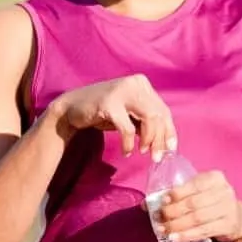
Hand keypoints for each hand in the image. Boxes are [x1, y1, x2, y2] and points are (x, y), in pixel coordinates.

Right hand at [54, 74, 176, 159]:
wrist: (71, 107)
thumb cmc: (103, 112)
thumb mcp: (128, 113)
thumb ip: (145, 121)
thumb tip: (166, 141)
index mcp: (141, 84)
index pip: (163, 109)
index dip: (169, 131)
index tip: (170, 149)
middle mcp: (134, 83)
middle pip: (158, 115)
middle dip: (160, 139)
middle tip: (157, 157)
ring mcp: (122, 91)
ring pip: (148, 119)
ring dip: (149, 140)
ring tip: (143, 153)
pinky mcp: (109, 103)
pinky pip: (127, 129)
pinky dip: (129, 143)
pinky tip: (126, 152)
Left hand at [155, 170, 241, 241]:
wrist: (237, 217)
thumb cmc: (210, 201)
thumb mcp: (197, 192)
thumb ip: (176, 195)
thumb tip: (146, 204)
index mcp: (215, 178)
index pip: (194, 185)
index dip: (177, 193)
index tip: (162, 201)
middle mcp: (224, 191)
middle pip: (194, 203)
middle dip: (173, 211)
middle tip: (159, 218)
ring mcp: (228, 209)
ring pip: (198, 218)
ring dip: (177, 225)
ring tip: (163, 229)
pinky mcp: (228, 226)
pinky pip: (204, 232)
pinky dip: (187, 235)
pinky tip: (174, 237)